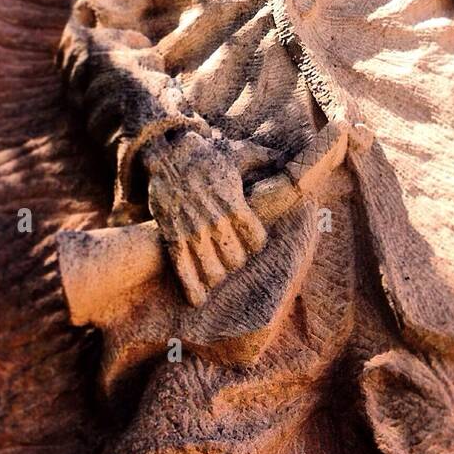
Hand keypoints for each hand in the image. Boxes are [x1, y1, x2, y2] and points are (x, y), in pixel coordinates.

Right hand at [140, 128, 266, 305]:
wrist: (167, 157)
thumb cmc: (206, 156)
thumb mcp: (238, 153)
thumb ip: (264, 158)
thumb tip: (286, 157)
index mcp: (235, 205)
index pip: (257, 240)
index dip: (256, 243)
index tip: (252, 241)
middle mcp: (216, 222)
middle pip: (236, 260)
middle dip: (236, 261)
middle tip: (232, 257)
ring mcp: (194, 232)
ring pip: (213, 272)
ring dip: (217, 277)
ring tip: (217, 276)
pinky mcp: (173, 238)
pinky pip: (184, 270)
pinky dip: (191, 288)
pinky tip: (197, 300)